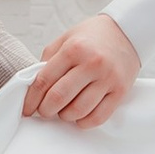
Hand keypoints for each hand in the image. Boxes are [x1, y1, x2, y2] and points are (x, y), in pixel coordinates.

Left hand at [21, 16, 137, 129]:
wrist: (128, 31)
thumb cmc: (93, 37)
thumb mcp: (66, 39)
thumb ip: (48, 61)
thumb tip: (34, 88)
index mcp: (73, 49)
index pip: (44, 81)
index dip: (31, 99)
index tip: (26, 109)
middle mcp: (91, 63)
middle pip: (59, 98)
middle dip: (46, 110)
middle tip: (44, 111)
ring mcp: (107, 78)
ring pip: (78, 111)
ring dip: (65, 116)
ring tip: (63, 111)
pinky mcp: (120, 91)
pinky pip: (99, 116)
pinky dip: (84, 122)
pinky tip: (80, 116)